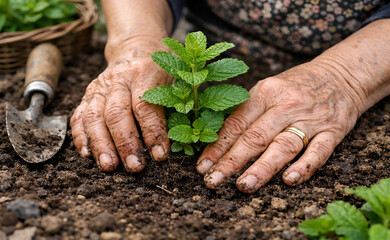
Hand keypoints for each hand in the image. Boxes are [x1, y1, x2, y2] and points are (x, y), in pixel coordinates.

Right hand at [71, 38, 171, 171]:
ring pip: (93, 116)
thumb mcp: (177, 76)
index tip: (160, 156)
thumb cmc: (161, 68)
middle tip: (134, 166)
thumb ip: (179, 102)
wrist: (135, 48)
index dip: (152, 132)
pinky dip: (81, 137)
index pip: (145, 106)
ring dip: (100, 144)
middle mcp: (118, 79)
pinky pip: (79, 116)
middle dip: (125, 143)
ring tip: (109, 166)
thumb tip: (186, 137)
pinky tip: (87, 154)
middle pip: (116, 113)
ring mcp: (99, 87)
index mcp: (144, 72)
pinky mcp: (87, 95)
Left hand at [195, 60, 364, 192]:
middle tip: (213, 181)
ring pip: (284, 145)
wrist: (341, 74)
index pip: (236, 124)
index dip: (218, 146)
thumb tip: (217, 141)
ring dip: (262, 167)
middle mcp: (286, 104)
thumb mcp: (268, 89)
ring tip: (244, 185)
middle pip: (256, 136)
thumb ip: (247, 112)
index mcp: (265, 92)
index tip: (203, 167)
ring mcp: (311, 118)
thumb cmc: (295, 86)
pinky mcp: (334, 130)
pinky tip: (289, 180)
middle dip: (232, 161)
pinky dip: (305, 166)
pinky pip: (319, 151)